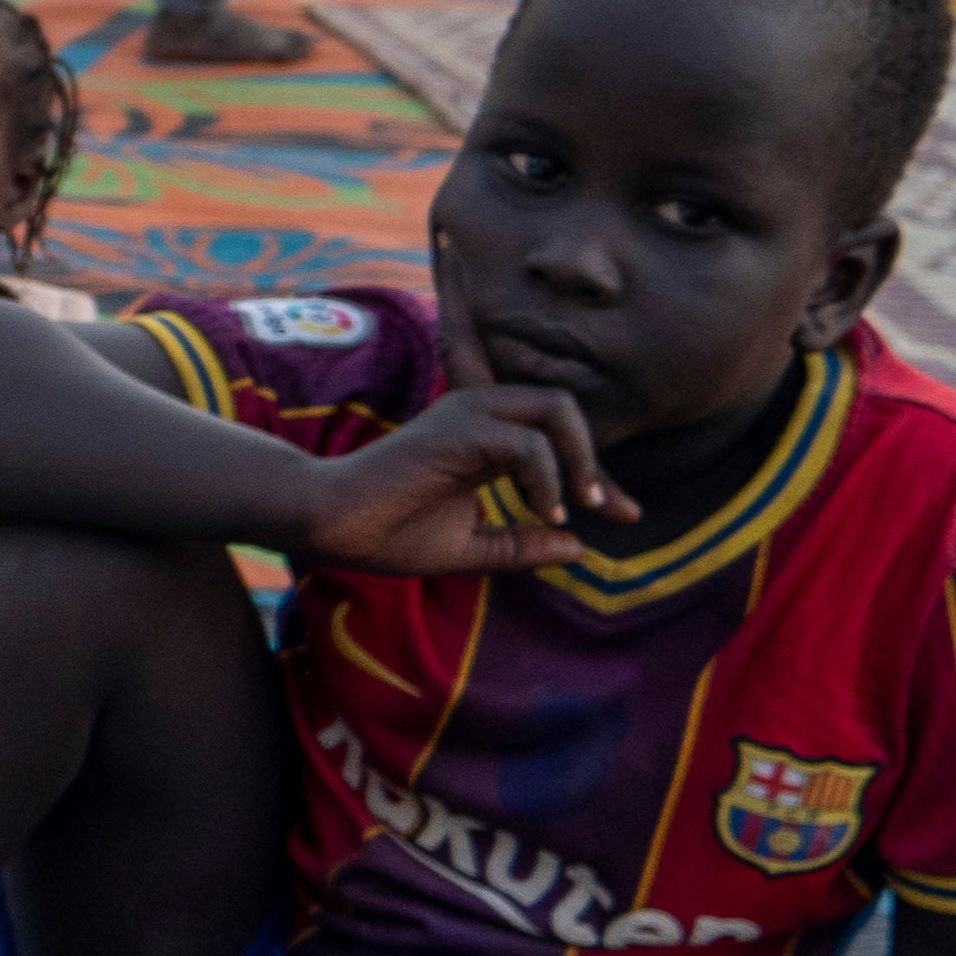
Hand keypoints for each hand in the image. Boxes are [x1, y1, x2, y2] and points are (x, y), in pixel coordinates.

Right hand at [296, 384, 635, 575]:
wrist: (330, 526)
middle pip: (563, 406)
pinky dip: (547, 479)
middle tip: (604, 508)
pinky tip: (545, 513)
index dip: (597, 475)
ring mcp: (467, 415)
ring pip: (555, 410)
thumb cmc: (385, 534)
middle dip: (594, 458)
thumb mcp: (469, 546)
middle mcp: (477, 412)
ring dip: (579, 461)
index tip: (625, 516)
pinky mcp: (457, 430)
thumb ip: (521, 545)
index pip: (555, 437)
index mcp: (480, 433)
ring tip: (576, 508)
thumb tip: (580, 549)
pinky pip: (527, 444)